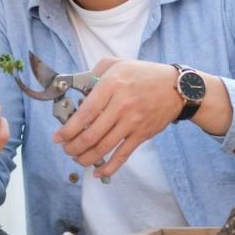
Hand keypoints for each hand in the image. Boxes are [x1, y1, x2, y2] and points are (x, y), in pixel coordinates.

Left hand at [53, 58, 182, 179]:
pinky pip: (122, 155)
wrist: (177, 88)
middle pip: (91, 134)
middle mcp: (121, 105)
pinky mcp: (142, 135)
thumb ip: (95, 72)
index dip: (68, 129)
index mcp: (112, 85)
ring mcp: (132, 122)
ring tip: (77, 158)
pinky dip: (109, 167)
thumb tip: (78, 86)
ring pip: (103, 148)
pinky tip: (98, 172)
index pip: (85, 113)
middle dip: (73, 147)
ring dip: (86, 157)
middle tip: (66, 148)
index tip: (57, 137)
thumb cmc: (144, 74)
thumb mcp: (118, 63)